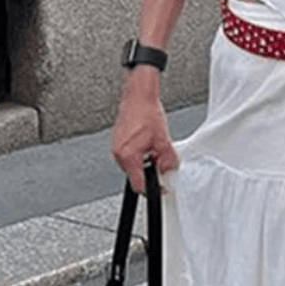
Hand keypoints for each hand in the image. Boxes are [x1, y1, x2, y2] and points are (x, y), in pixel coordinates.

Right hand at [111, 67, 178, 192]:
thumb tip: (168, 170)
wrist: (138, 95)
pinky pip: (129, 156)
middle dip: (150, 171)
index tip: (161, 188)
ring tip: (152, 147)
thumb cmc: (146, 113)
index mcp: (128, 156)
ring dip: (145, 162)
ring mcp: (116, 148)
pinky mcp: (117, 142)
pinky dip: (139, 154)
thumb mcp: (163, 141)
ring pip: (133, 166)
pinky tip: (146, 142)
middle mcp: (118, 154)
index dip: (152, 190)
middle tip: (159, 158)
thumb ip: (168, 161)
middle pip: (136, 176)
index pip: (139, 186)